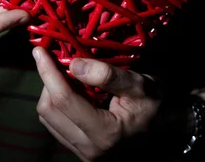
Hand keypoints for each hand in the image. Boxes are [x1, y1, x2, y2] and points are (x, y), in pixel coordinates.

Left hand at [33, 47, 167, 160]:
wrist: (165, 129)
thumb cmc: (153, 104)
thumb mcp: (141, 85)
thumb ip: (109, 76)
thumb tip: (74, 65)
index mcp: (105, 133)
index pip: (64, 99)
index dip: (48, 72)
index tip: (39, 51)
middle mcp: (89, 148)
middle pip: (48, 109)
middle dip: (48, 81)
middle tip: (56, 61)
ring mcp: (81, 152)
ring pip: (47, 116)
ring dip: (50, 91)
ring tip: (66, 76)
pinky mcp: (76, 149)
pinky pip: (53, 123)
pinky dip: (55, 103)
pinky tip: (70, 90)